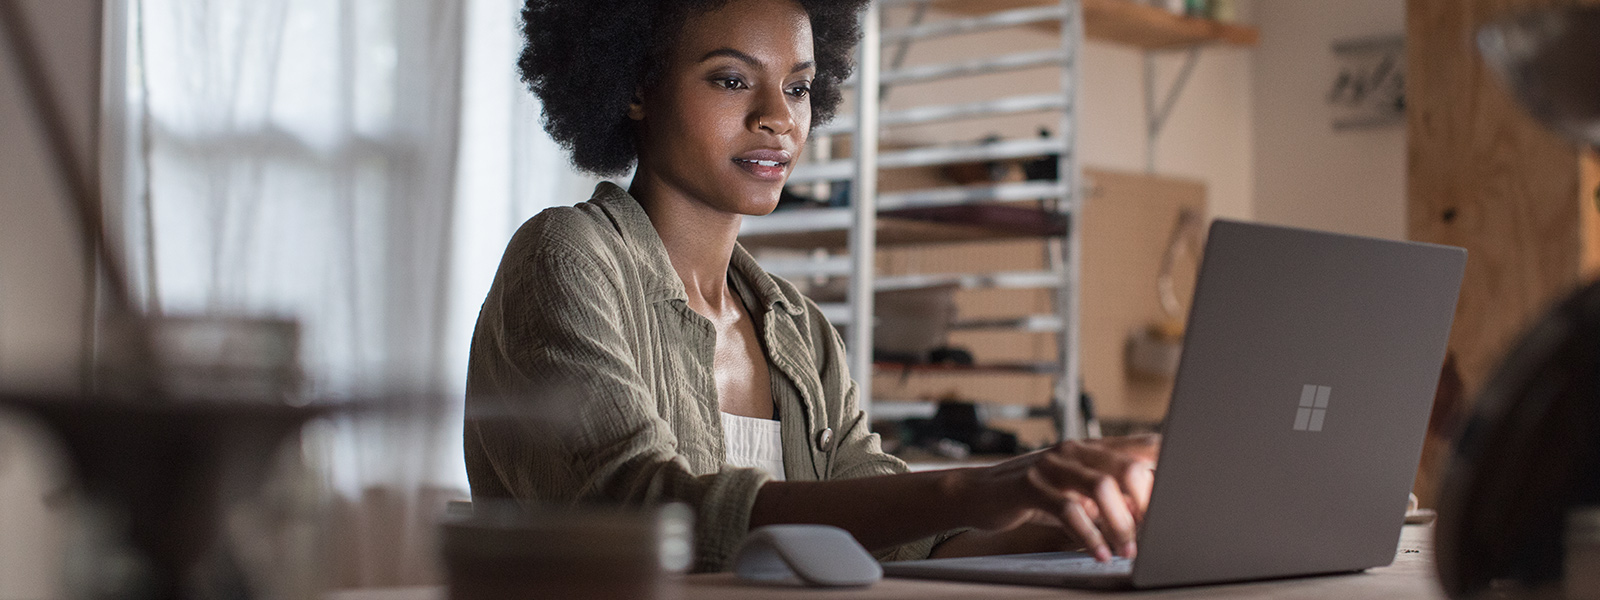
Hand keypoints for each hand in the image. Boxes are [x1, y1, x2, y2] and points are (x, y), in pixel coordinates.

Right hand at [953, 434, 1160, 560]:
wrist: (979, 492)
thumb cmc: (1034, 493)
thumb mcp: (1076, 489)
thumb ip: (1109, 495)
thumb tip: (1149, 514)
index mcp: (1092, 448)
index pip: (1143, 445)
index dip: (1169, 466)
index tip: (1183, 495)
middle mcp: (1075, 451)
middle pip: (1128, 467)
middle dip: (1146, 505)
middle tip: (1152, 533)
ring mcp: (1052, 465)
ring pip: (1102, 488)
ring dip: (1121, 525)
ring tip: (1127, 550)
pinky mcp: (1030, 485)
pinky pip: (1068, 509)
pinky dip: (1089, 535)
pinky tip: (1098, 552)